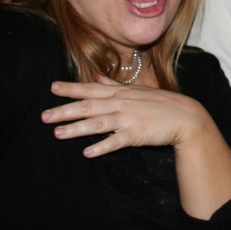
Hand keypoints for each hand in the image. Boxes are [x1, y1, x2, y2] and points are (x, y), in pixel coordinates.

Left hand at [41, 77, 214, 157]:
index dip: (71, 88)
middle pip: (88, 107)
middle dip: (65, 111)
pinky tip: (88, 152)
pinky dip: (102, 147)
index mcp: (120, 93)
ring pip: (98, 124)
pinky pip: (116, 141)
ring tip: (58, 134)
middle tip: (44, 116)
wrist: (186, 116)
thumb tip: (95, 78)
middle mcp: (121, 104)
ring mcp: (129, 119)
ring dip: (77, 129)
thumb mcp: (137, 90)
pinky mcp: (137, 134)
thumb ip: (113, 86)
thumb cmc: (161, 103)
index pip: (91, 90)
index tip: (52, 88)